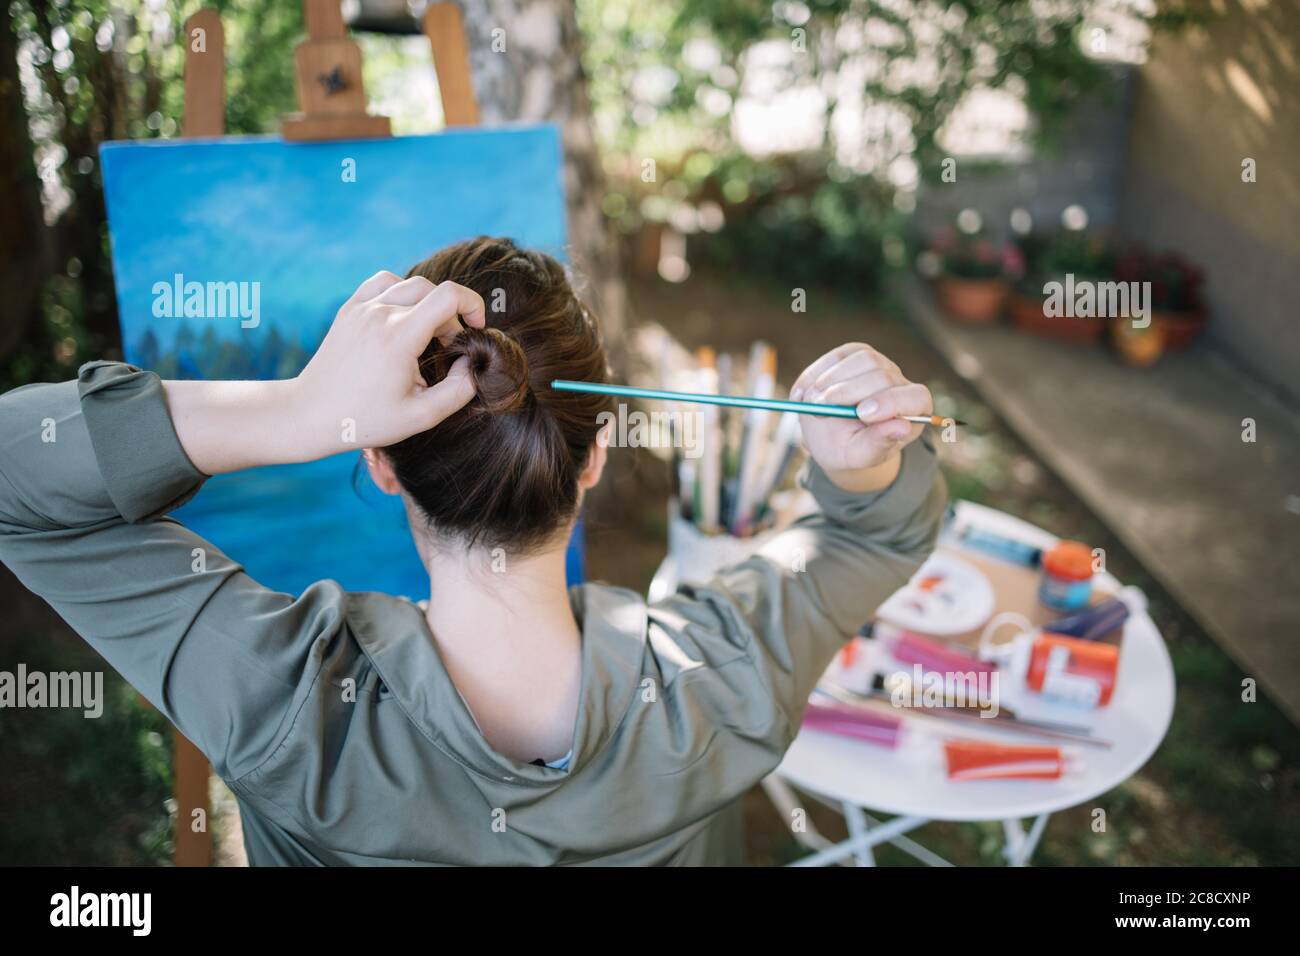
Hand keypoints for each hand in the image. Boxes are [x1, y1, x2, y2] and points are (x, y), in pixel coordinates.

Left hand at [292, 272, 485, 452]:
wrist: (310, 414)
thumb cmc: (366, 420)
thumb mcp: (422, 416)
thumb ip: (459, 389)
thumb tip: (472, 362)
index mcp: (399, 337)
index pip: (449, 296)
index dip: (473, 305)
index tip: (477, 328)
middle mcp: (380, 314)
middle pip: (432, 290)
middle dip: (451, 314)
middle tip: (449, 346)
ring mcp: (361, 308)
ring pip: (409, 284)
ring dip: (427, 304)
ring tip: (426, 334)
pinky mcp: (349, 310)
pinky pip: (383, 283)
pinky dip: (401, 294)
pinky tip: (403, 318)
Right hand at [790, 343, 931, 490]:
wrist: (830, 438)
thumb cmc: (849, 450)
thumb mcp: (860, 456)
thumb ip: (879, 444)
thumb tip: (901, 427)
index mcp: (912, 411)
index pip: (915, 398)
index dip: (891, 402)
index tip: (862, 413)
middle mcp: (900, 383)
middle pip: (883, 376)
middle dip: (848, 392)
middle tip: (820, 411)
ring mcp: (880, 364)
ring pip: (864, 359)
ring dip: (832, 380)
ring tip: (812, 403)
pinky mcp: (857, 353)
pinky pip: (840, 355)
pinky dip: (817, 373)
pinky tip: (803, 393)